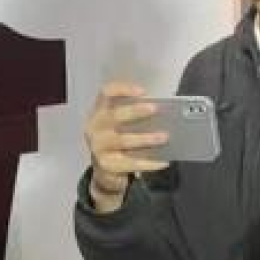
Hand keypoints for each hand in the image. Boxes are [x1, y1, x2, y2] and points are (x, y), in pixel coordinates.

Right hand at [84, 82, 170, 210]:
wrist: (106, 169)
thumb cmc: (118, 139)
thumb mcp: (120, 124)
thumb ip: (134, 115)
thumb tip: (163, 113)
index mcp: (99, 110)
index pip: (106, 93)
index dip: (122, 90)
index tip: (142, 91)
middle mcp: (95, 126)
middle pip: (114, 115)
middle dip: (135, 111)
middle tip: (155, 109)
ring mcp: (98, 146)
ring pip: (122, 140)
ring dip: (145, 138)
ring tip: (164, 137)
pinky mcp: (106, 164)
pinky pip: (130, 163)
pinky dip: (148, 163)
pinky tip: (163, 161)